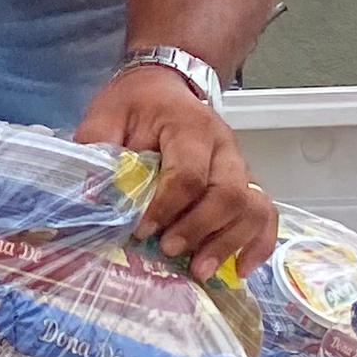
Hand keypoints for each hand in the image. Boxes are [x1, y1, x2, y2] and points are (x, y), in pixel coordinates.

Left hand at [79, 59, 277, 274]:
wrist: (165, 85)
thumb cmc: (136, 105)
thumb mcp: (107, 116)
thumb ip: (98, 149)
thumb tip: (90, 195)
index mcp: (190, 126)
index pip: (188, 174)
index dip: (167, 207)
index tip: (142, 231)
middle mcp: (224, 146)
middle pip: (228, 193)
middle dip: (199, 229)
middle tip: (168, 251)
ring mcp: (240, 165)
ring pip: (252, 207)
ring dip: (228, 242)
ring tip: (200, 270)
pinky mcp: (246, 182)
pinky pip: (265, 214)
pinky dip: (258, 243)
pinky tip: (241, 268)